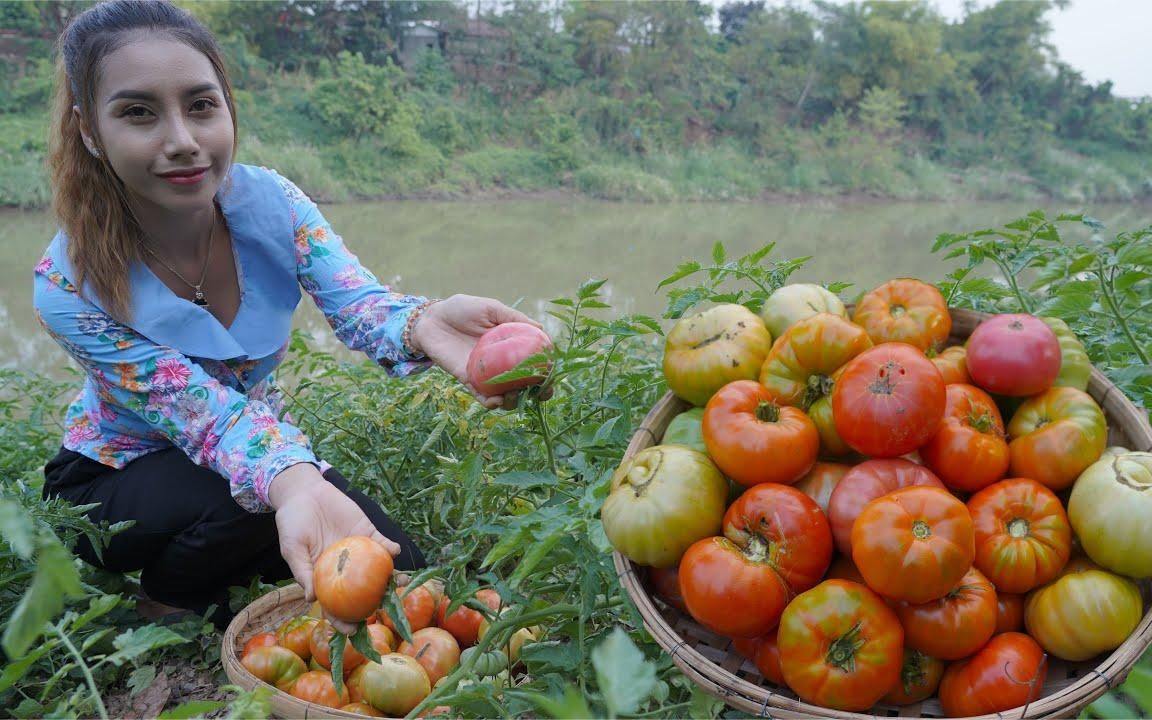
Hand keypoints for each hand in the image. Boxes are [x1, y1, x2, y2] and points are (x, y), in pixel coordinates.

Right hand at [269, 464, 399, 633]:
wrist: (304, 493)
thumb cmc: (292, 524)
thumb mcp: (292, 549)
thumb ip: (302, 572)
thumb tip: (311, 599)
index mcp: (325, 578)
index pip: (336, 605)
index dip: (343, 620)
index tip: (353, 631)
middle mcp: (345, 568)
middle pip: (363, 592)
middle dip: (376, 604)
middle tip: (385, 610)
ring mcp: (359, 551)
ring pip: (378, 570)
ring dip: (392, 577)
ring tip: (402, 582)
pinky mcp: (367, 531)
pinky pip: (381, 543)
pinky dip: (389, 548)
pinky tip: (394, 551)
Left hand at [411, 294, 548, 408]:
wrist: (431, 318)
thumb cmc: (461, 309)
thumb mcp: (490, 308)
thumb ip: (513, 318)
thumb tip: (541, 329)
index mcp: (510, 345)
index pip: (533, 361)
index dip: (546, 371)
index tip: (553, 378)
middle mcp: (500, 362)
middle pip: (523, 382)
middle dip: (535, 393)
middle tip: (540, 394)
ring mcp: (484, 373)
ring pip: (504, 393)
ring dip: (513, 400)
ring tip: (514, 396)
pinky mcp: (467, 380)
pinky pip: (481, 395)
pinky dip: (490, 402)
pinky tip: (496, 401)